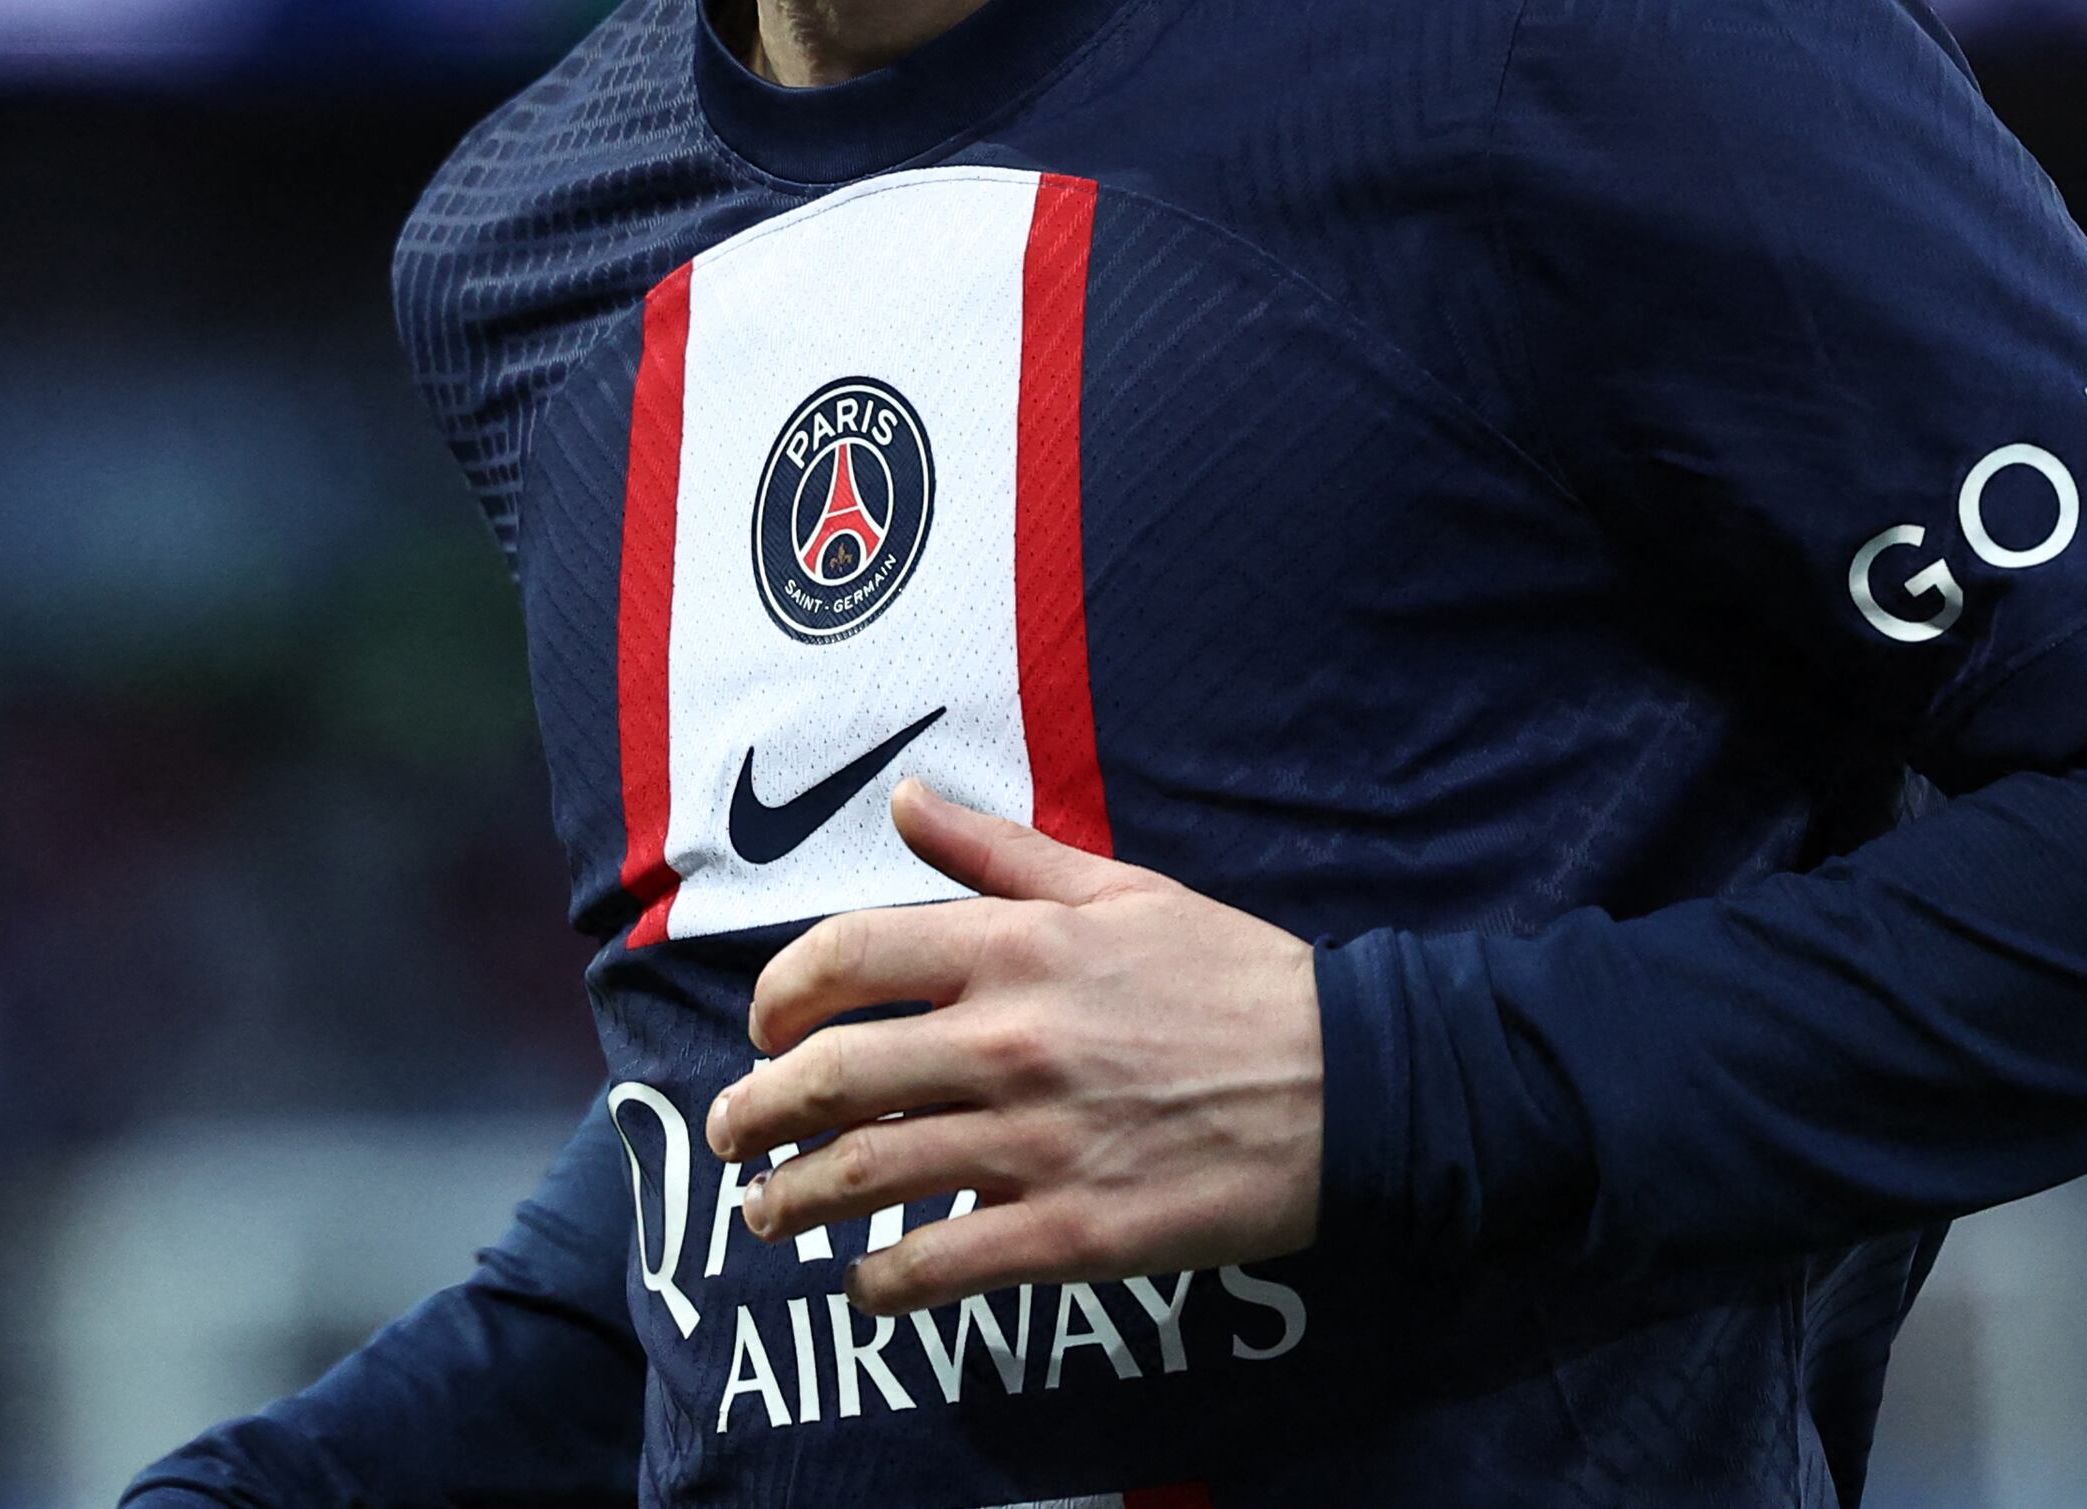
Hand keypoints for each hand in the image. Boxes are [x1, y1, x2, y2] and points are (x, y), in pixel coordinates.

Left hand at [700, 778, 1321, 1313]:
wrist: (1356, 1083)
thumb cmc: (1236, 978)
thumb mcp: (1119, 889)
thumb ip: (997, 853)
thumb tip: (903, 800)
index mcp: (1014, 949)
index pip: (844, 957)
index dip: (780, 995)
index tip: (765, 1029)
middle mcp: (1008, 1042)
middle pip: (833, 1077)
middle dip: (757, 1111)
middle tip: (730, 1132)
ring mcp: (1038, 1142)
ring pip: (869, 1175)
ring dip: (794, 1200)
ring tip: (764, 1212)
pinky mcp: (1076, 1232)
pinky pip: (944, 1263)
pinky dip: (883, 1281)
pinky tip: (862, 1284)